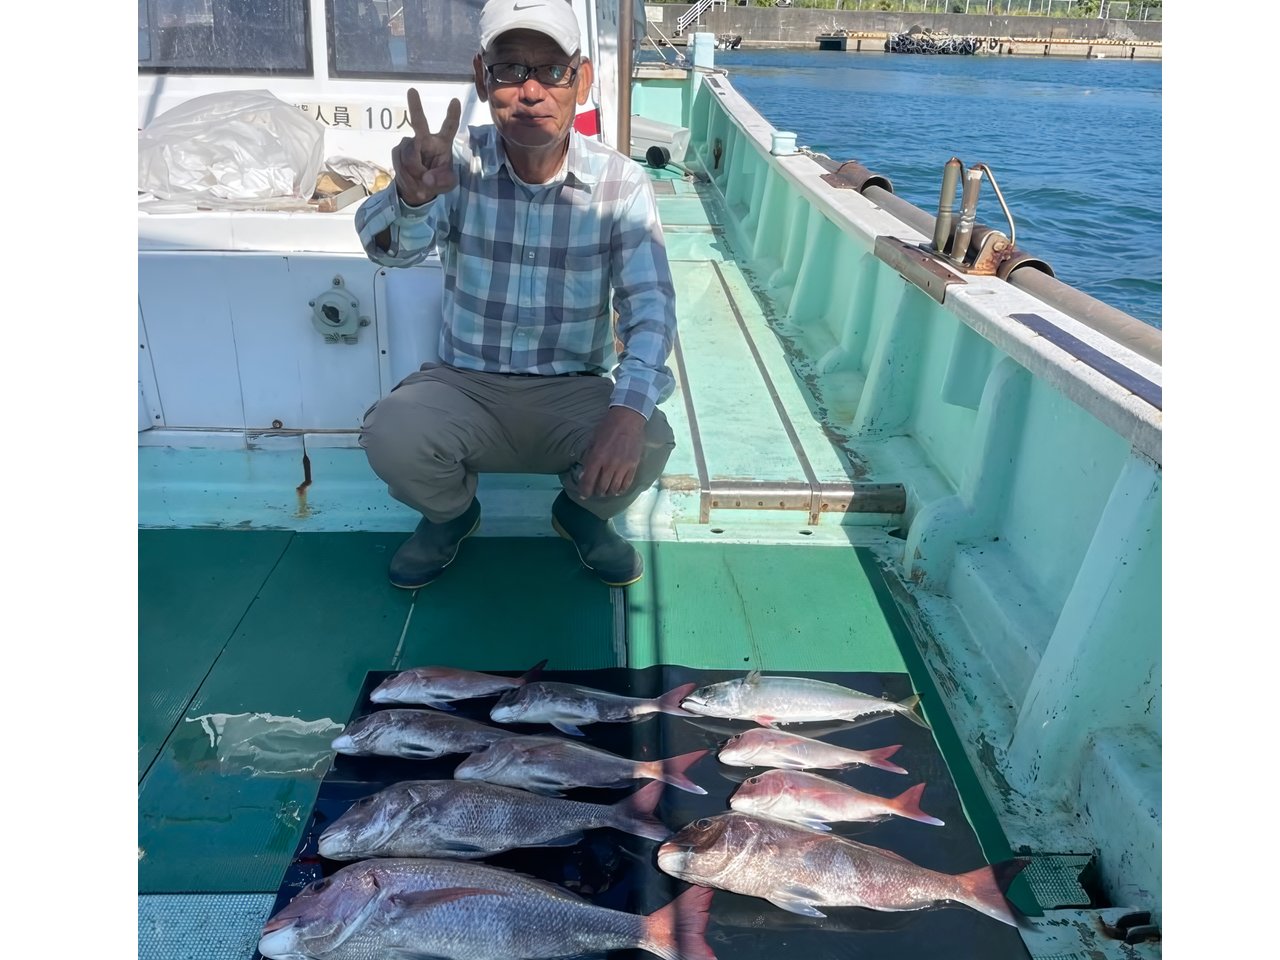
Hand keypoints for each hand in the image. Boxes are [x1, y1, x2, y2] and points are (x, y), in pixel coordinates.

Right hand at [392, 89, 460, 206]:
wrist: (416, 190)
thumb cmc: (436, 181)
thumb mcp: (447, 185)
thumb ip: (442, 180)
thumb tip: (427, 178)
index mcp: (442, 144)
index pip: (449, 127)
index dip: (452, 115)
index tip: (455, 101)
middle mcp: (425, 140)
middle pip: (419, 122)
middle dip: (415, 107)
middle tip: (412, 91)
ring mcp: (409, 144)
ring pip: (409, 154)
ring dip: (414, 170)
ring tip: (420, 180)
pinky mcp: (397, 151)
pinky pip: (400, 162)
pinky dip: (406, 174)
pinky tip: (410, 178)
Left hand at [578, 406, 645, 498]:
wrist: (628, 419)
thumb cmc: (607, 428)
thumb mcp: (593, 440)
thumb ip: (589, 458)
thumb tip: (583, 475)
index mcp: (597, 457)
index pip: (588, 481)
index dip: (585, 491)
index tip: (583, 495)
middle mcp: (609, 464)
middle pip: (601, 487)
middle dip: (597, 492)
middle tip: (595, 491)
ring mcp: (623, 466)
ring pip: (614, 488)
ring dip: (608, 492)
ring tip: (606, 491)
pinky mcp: (633, 466)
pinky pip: (627, 483)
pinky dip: (621, 489)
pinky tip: (617, 489)